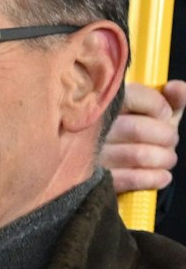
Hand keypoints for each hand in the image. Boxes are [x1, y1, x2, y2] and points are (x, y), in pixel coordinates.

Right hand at [101, 78, 185, 193]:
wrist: (107, 164)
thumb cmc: (135, 132)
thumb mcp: (153, 112)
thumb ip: (171, 98)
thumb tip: (176, 88)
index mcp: (105, 104)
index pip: (132, 98)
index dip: (158, 106)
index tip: (165, 115)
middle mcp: (93, 129)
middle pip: (137, 130)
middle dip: (166, 137)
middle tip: (171, 141)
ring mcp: (92, 156)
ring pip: (138, 155)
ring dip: (164, 158)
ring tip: (168, 159)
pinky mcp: (95, 180)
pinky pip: (130, 179)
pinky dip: (154, 178)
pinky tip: (163, 176)